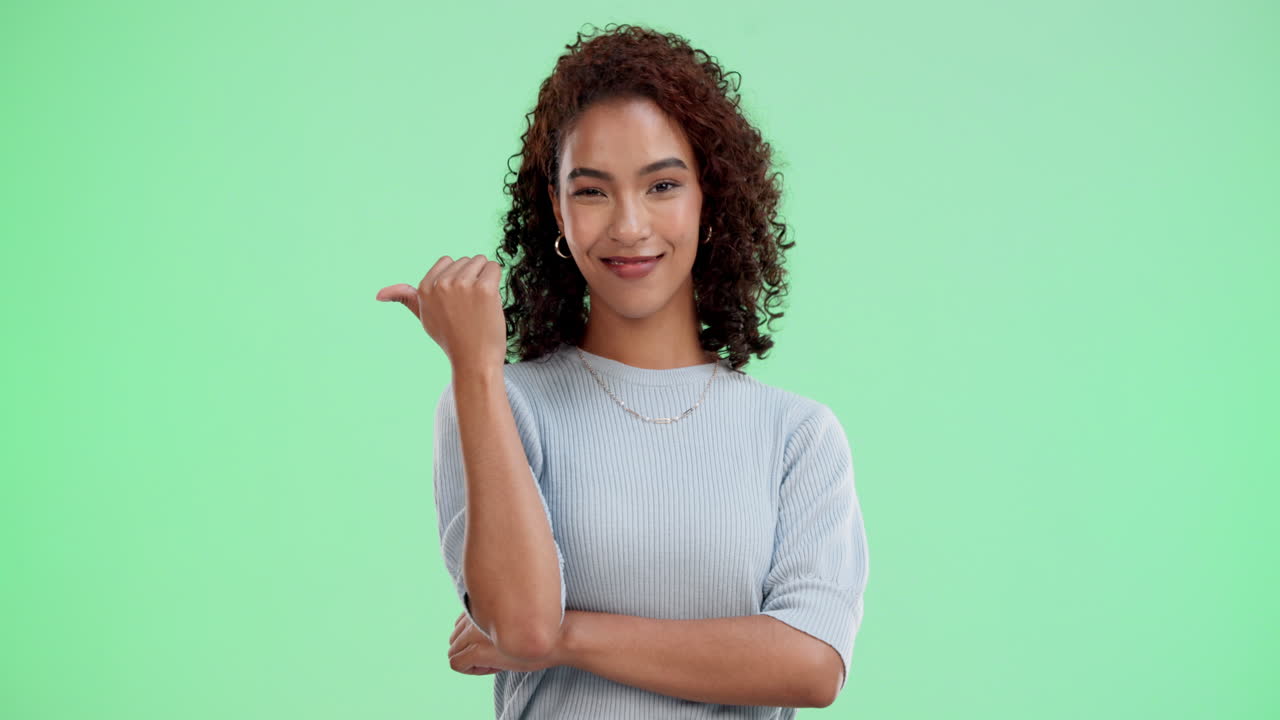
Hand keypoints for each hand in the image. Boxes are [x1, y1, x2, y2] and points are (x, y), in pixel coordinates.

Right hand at [376, 255, 506, 372]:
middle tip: (469, 308)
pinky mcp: (484, 288)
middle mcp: (440, 284)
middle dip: (471, 278)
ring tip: (479, 305)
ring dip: (485, 279)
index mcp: (424, 288)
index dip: (456, 279)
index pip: (447, 261)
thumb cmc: (451, 338)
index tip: (456, 302)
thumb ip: (406, 298)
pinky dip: (497, 281)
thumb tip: (378, 294)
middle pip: (465, 260)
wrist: (474, 360)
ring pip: (481, 261)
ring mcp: (462, 285)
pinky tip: (491, 301)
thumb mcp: (424, 316)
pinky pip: (494, 267)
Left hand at [448, 611, 561, 674]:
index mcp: (484, 603)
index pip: (461, 623)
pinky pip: (457, 663)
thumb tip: (489, 630)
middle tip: (496, 652)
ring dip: (472, 658)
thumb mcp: (517, 613)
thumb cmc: (544, 627)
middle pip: (454, 637)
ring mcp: (474, 633)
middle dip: (470, 648)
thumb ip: (498, 615)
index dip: (475, 637)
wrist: (559, 636)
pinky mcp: (477, 650)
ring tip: (497, 658)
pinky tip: (495, 666)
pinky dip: (472, 669)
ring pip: (453, 651)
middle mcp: (474, 616)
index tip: (496, 641)